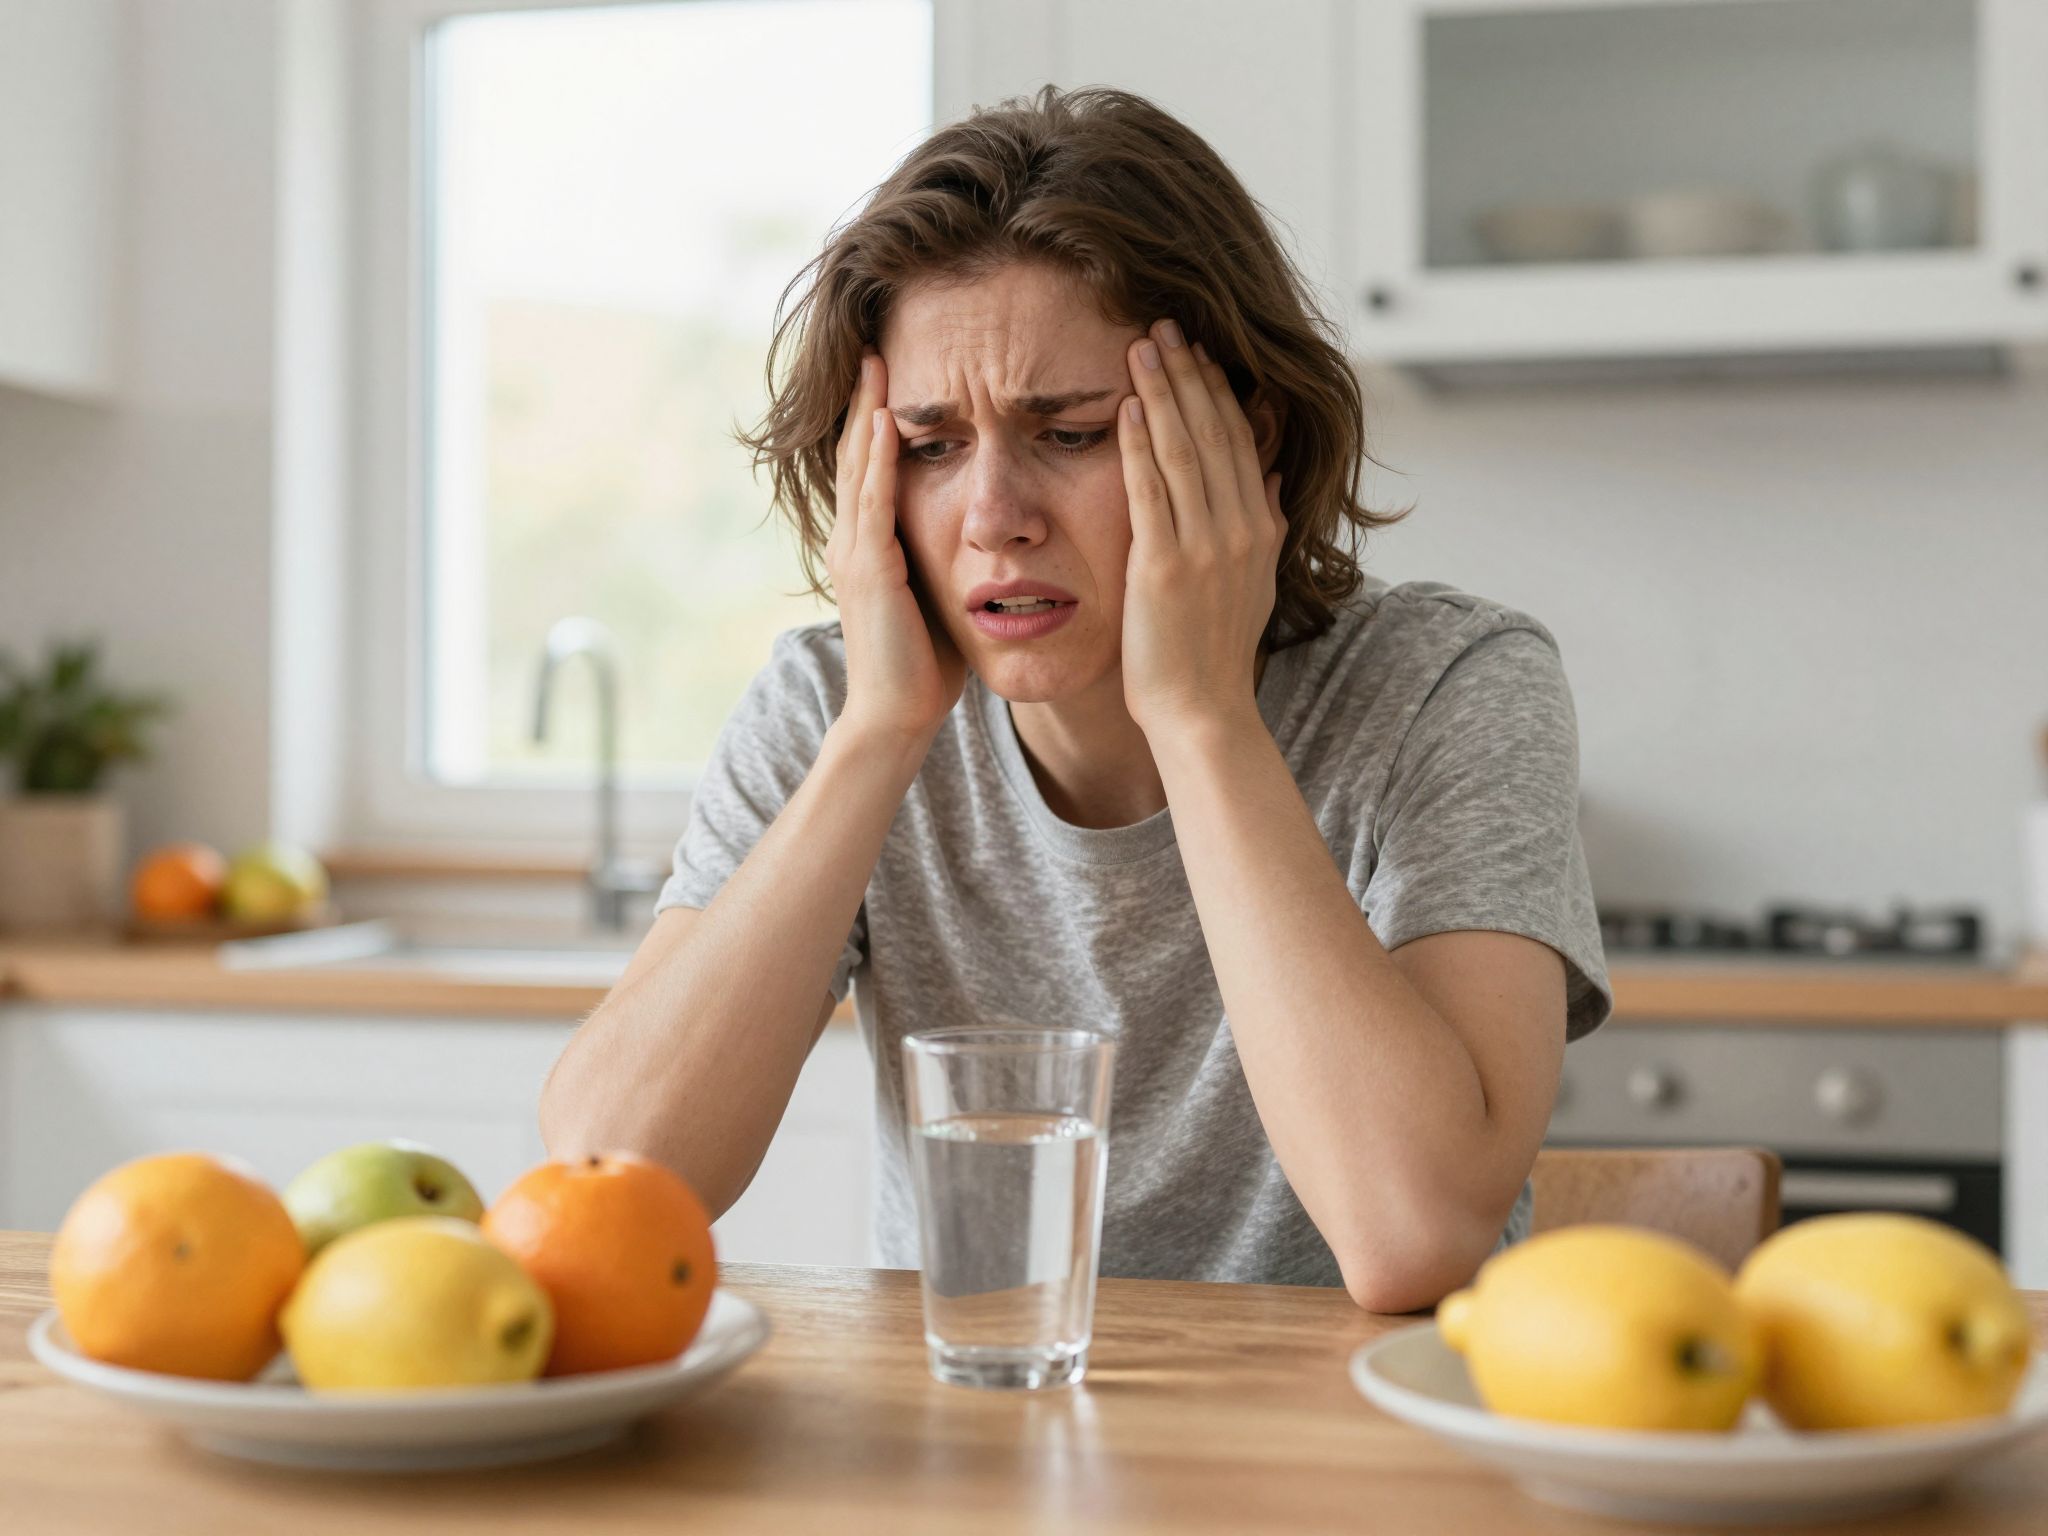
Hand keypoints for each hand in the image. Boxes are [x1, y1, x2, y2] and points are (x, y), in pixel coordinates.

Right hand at [825, 348, 967, 743]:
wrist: (896, 716)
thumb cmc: (923, 667)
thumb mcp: (936, 599)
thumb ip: (945, 564)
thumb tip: (980, 540)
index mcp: (870, 547)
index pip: (872, 469)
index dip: (879, 421)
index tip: (894, 375)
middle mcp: (853, 541)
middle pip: (855, 454)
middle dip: (865, 400)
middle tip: (876, 348)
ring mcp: (856, 553)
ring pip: (858, 467)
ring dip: (867, 413)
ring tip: (877, 365)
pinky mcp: (869, 570)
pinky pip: (872, 500)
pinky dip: (877, 459)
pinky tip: (886, 422)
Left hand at [1116, 320, 1284, 742]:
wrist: (1203, 710)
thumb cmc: (1215, 653)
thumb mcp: (1255, 582)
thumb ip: (1262, 526)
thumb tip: (1268, 476)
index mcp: (1261, 528)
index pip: (1241, 440)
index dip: (1219, 390)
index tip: (1199, 350)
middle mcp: (1240, 529)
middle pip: (1215, 431)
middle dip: (1190, 373)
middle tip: (1165, 324)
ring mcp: (1205, 545)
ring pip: (1186, 449)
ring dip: (1164, 392)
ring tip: (1142, 344)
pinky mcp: (1164, 564)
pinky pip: (1152, 491)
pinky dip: (1142, 444)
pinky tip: (1130, 406)